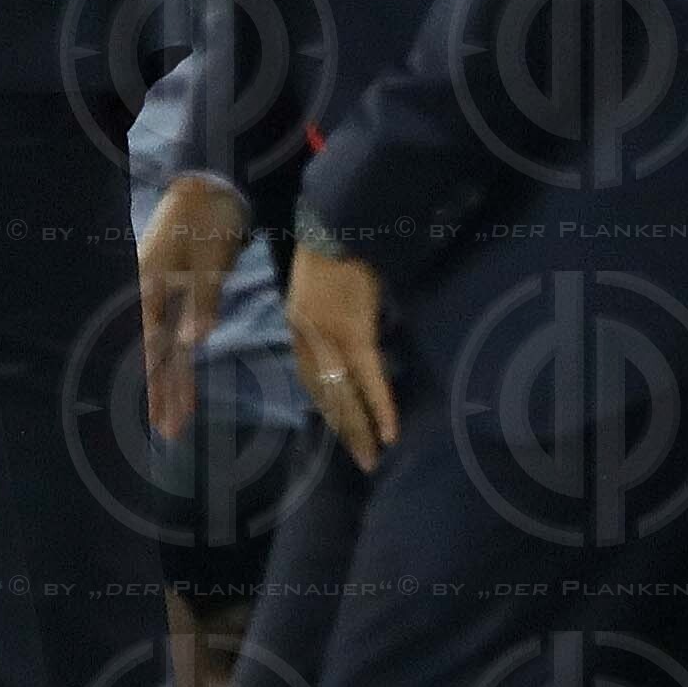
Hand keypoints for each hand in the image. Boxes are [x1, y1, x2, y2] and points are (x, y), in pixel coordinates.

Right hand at [139, 171, 249, 441]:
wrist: (210, 181)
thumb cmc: (208, 216)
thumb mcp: (208, 258)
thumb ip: (202, 301)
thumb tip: (192, 345)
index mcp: (154, 286)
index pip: (154, 345)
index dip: (158, 383)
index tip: (161, 417)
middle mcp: (155, 293)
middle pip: (159, 352)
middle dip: (164, 392)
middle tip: (167, 432)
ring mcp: (166, 291)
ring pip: (169, 342)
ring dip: (174, 378)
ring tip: (174, 414)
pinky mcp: (180, 286)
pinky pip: (177, 327)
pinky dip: (182, 352)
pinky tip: (182, 367)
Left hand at [284, 239, 397, 471]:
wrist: (334, 227)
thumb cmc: (329, 250)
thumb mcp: (315, 288)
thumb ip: (323, 316)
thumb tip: (345, 334)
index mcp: (297, 327)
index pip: (311, 378)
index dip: (327, 405)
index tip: (341, 426)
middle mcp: (308, 339)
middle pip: (326, 394)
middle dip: (344, 429)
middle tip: (361, 459)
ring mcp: (330, 340)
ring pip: (345, 394)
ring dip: (360, 429)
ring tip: (372, 457)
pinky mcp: (356, 335)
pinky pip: (369, 378)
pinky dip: (380, 407)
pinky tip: (389, 432)